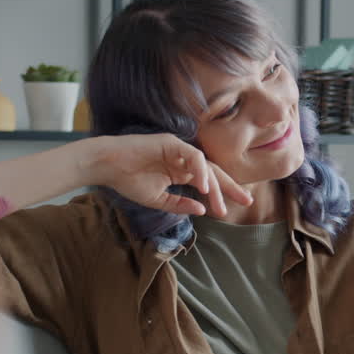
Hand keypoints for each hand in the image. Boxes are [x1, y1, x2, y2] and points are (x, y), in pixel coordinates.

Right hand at [80, 133, 251, 216]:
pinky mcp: (171, 142)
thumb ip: (179, 205)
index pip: (207, 181)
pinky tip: (203, 187)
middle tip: (247, 200)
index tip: (235, 208)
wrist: (106, 167)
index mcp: (180, 171)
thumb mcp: (158, 200)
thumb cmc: (128, 181)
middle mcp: (183, 159)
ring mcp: (178, 149)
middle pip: (213, 172)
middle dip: (230, 187)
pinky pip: (193, 156)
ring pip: (205, 166)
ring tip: (219, 205)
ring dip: (215, 187)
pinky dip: (200, 171)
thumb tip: (201, 210)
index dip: (223, 193)